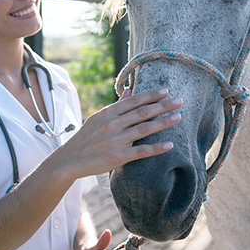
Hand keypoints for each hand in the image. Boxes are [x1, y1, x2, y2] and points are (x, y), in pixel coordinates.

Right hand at [58, 88, 181, 179]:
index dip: (151, 95)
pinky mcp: (118, 157)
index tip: (166, 91)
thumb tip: (130, 90)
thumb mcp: (99, 117)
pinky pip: (141, 151)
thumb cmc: (87, 137)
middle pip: (142, 112)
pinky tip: (169, 145)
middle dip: (162, 105)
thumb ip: (117, 105)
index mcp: (109, 113)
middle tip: (179, 100)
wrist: (70, 159)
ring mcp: (116, 140)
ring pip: (144, 129)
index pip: (134, 101)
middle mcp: (113, 124)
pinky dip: (156, 148)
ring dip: (163, 122)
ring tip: (178, 117)